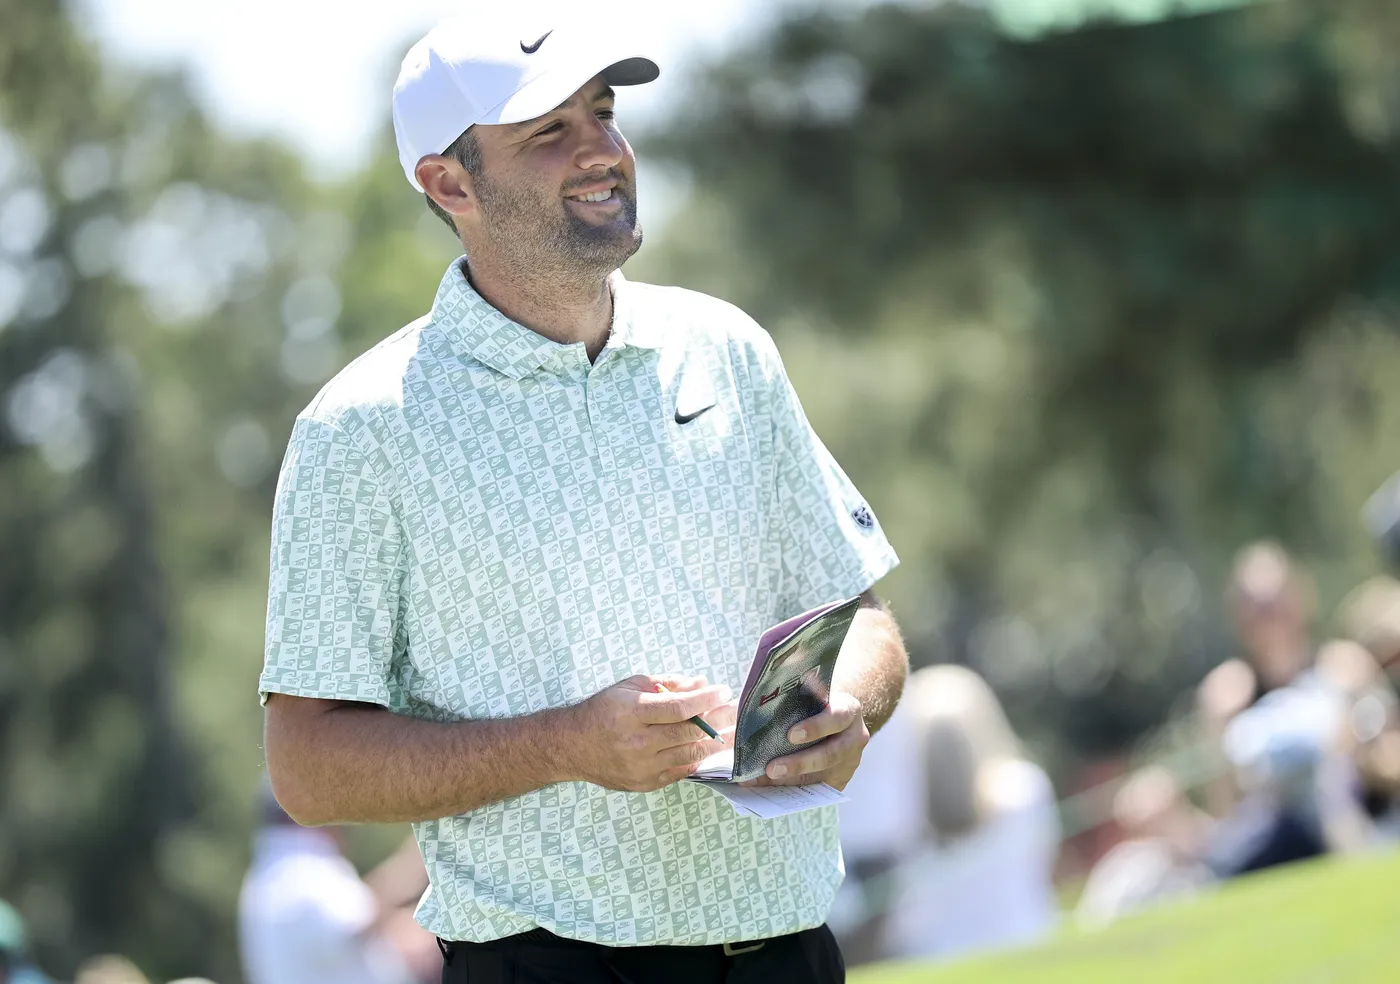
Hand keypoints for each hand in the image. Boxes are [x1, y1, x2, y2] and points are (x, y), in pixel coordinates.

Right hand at [564, 674, 733, 792]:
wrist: (573, 747)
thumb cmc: (603, 711)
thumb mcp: (629, 686)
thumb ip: (667, 684)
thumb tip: (701, 684)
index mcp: (630, 713)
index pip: (679, 708)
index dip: (706, 699)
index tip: (723, 691)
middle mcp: (636, 742)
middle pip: (689, 733)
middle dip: (718, 719)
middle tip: (735, 709)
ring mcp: (641, 767)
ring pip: (690, 755)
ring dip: (715, 741)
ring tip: (731, 729)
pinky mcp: (645, 784)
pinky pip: (681, 771)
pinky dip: (697, 757)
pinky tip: (709, 746)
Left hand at [744, 691, 868, 789]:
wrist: (840, 717)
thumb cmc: (817, 701)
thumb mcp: (813, 692)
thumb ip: (793, 698)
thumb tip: (745, 708)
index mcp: (848, 710)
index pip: (836, 717)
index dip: (815, 727)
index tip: (790, 735)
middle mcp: (854, 737)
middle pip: (830, 754)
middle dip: (799, 763)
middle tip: (771, 768)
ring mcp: (850, 761)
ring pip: (823, 776)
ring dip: (792, 780)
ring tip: (764, 780)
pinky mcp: (841, 780)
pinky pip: (817, 789)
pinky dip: (793, 790)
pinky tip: (769, 788)